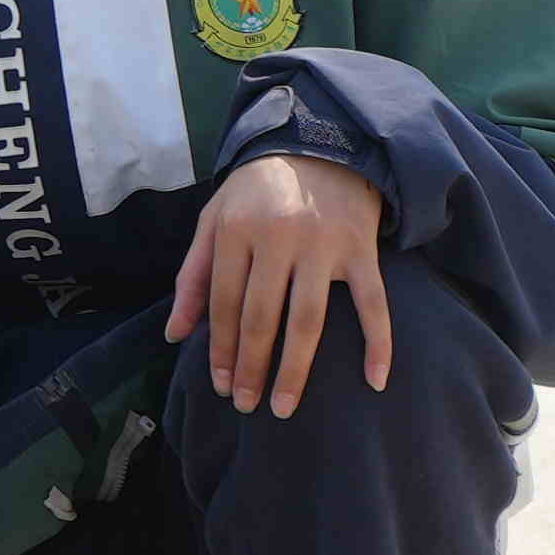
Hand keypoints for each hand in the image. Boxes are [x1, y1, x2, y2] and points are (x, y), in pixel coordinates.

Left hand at [169, 149, 395, 417]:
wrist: (319, 147)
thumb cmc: (257, 193)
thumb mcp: (214, 220)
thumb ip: (193, 276)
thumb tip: (176, 335)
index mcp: (236, 229)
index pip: (224, 301)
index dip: (221, 348)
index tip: (221, 386)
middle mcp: (278, 237)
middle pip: (262, 315)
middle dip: (252, 366)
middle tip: (246, 405)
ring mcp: (324, 245)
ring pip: (308, 317)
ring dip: (296, 367)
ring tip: (284, 406)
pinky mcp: (362, 250)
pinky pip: (373, 303)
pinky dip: (378, 343)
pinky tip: (375, 380)